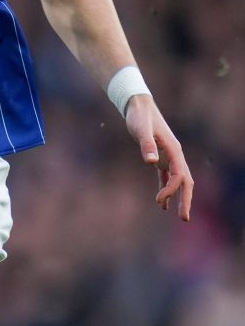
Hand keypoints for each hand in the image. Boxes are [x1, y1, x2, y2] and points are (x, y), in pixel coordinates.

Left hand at [125, 95, 193, 220]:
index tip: (159, 201)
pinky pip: (167, 177)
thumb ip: (146, 144)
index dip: (171, 190)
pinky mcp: (160, 157)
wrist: (138, 107)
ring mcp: (168, 156)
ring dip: (178, 197)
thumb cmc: (140, 117)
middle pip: (186, 181)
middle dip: (186, 200)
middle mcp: (175, 155)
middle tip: (184, 218)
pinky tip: (162, 203)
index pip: (179, 176)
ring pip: (178, 180)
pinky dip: (166, 189)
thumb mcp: (141, 130)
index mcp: (174, 150)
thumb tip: (151, 162)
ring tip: (178, 215)